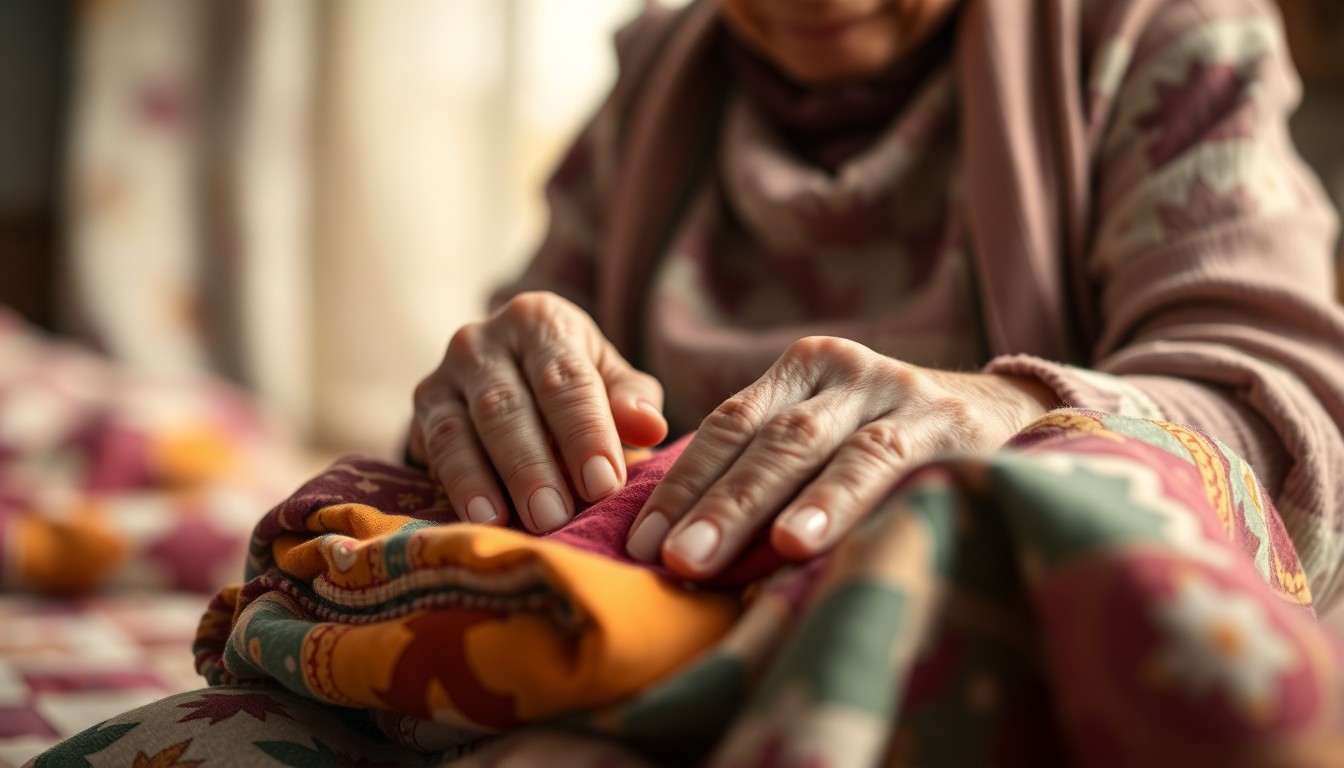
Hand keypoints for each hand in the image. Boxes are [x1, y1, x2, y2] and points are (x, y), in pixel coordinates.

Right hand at [410, 291, 667, 532]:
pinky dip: (456, 487)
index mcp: (539, 320)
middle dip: (531, 465)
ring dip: (485, 481)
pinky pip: (433, 449)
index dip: (585, 434)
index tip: (604, 485)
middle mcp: (483, 340)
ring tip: (510, 525)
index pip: (566, 379)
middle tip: (555, 516)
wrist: (512, 374)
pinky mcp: (421, 409)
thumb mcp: (609, 381)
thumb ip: (632, 401)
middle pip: (507, 406)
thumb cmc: (574, 383)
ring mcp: (444, 374)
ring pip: (460, 430)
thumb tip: (650, 427)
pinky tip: (479, 521)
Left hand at [624, 336, 1055, 577]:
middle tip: (665, 561)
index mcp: (802, 372)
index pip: (727, 425)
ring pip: (813, 449)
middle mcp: (843, 370)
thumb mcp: (832, 441)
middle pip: (763, 439)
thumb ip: (770, 474)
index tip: (637, 542)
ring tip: (710, 557)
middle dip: (709, 502)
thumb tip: (682, 547)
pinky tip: (801, 542)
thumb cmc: (897, 449)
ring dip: (758, 508)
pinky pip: (882, 463)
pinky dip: (835, 502)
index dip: (681, 482)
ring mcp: (895, 390)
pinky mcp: (944, 421)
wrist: (1015, 415)